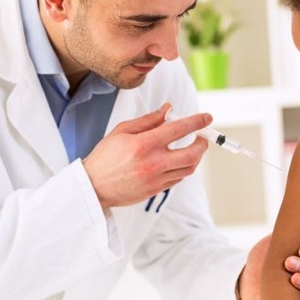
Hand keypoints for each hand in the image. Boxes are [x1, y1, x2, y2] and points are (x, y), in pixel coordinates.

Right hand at [82, 103, 210, 208]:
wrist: (93, 187)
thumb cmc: (105, 157)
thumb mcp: (122, 131)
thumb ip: (149, 120)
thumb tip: (169, 109)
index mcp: (144, 144)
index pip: (179, 129)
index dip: (197, 122)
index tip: (207, 117)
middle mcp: (153, 163)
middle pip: (192, 154)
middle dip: (203, 144)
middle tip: (202, 137)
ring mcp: (156, 179)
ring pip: (189, 168)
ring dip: (195, 157)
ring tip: (191, 148)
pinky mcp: (156, 191)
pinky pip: (178, 178)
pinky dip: (183, 168)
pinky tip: (177, 161)